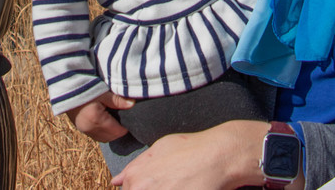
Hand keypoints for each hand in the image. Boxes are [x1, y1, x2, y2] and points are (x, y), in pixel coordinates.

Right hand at [65, 90, 134, 141]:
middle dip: (119, 130)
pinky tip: (104, 121)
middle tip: (123, 118)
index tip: (129, 118)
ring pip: (104, 138)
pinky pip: (96, 135)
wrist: (65, 89)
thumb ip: (117, 100)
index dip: (125, 126)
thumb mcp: (102, 92)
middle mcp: (90, 128)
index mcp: (97, 119)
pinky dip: (102, 131)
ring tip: (114, 120)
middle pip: (111, 137)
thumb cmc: (84, 88)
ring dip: (110, 132)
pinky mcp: (80, 128)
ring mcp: (84, 130)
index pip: (118, 131)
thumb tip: (132, 104)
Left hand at [112, 120, 269, 188]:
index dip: (141, 187)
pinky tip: (187, 188)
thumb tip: (116, 181)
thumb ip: (136, 166)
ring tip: (179, 184)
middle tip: (172, 183)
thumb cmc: (190, 148)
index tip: (157, 183)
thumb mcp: (159, 148)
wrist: (217, 156)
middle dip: (151, 189)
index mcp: (135, 176)